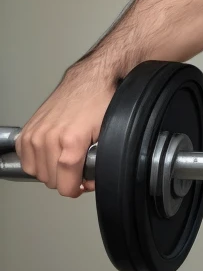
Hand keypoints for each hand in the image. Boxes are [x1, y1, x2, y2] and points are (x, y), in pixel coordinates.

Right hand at [15, 66, 116, 196]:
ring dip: (51, 171)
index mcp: (71, 141)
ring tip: (65, 159)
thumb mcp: (108, 133)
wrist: (88, 80)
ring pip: (37, 173)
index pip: (65, 184)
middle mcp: (49, 138)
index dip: (75, 189)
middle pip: (52, 181)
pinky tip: (50, 153)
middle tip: (77, 167)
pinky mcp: (27, 130)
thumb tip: (90, 181)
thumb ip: (98, 161)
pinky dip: (36, 161)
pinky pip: (26, 160)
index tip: (81, 186)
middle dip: (66, 179)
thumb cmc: (100, 102)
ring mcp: (36, 134)